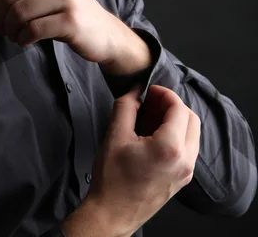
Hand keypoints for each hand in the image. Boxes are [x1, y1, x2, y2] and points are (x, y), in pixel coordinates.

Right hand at [67, 85, 200, 236]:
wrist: (112, 214)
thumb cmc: (112, 178)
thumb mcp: (115, 135)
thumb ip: (126, 106)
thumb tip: (136, 90)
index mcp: (169, 147)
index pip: (178, 108)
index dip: (164, 93)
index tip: (149, 90)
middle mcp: (184, 160)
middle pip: (191, 118)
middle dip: (172, 105)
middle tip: (151, 101)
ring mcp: (186, 171)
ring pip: (192, 133)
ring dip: (176, 119)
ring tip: (152, 116)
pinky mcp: (182, 179)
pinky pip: (188, 148)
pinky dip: (176, 134)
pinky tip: (154, 133)